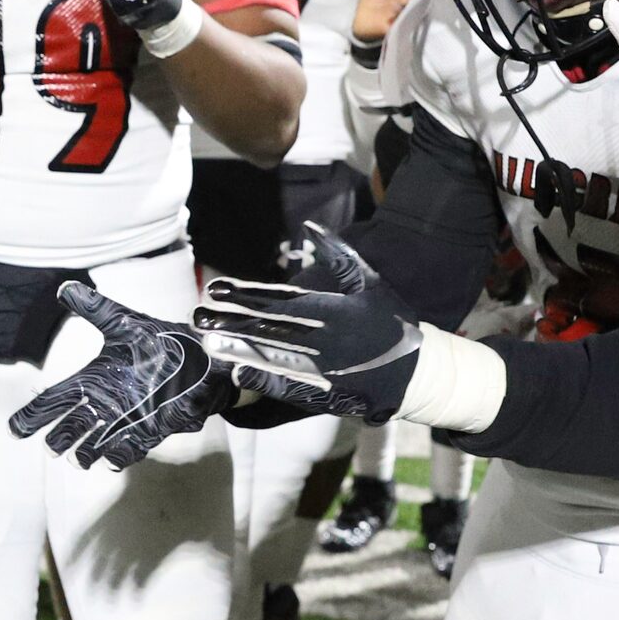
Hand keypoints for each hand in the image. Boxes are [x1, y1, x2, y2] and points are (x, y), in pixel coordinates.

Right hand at [10, 282, 233, 470]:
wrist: (202, 359)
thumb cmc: (160, 342)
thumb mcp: (126, 323)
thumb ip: (96, 308)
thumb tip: (65, 287)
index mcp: (93, 380)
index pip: (56, 400)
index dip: (34, 415)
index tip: (15, 429)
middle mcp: (105, 404)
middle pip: (71, 426)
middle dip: (60, 438)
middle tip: (52, 446)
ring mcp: (127, 420)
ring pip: (96, 443)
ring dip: (85, 452)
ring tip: (78, 459)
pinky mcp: (150, 431)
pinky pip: (130, 449)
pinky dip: (118, 455)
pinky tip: (110, 458)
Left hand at [195, 229, 419, 421]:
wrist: (420, 371)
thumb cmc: (393, 322)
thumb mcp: (371, 282)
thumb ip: (339, 254)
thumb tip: (310, 226)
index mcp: (336, 309)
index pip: (281, 300)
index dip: (246, 294)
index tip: (216, 288)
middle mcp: (328, 338)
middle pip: (270, 329)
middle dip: (231, 321)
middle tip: (198, 315)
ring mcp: (327, 368)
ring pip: (274, 356)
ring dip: (239, 349)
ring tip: (208, 340)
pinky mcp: (329, 393)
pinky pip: (290, 386)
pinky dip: (264, 380)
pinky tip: (238, 373)